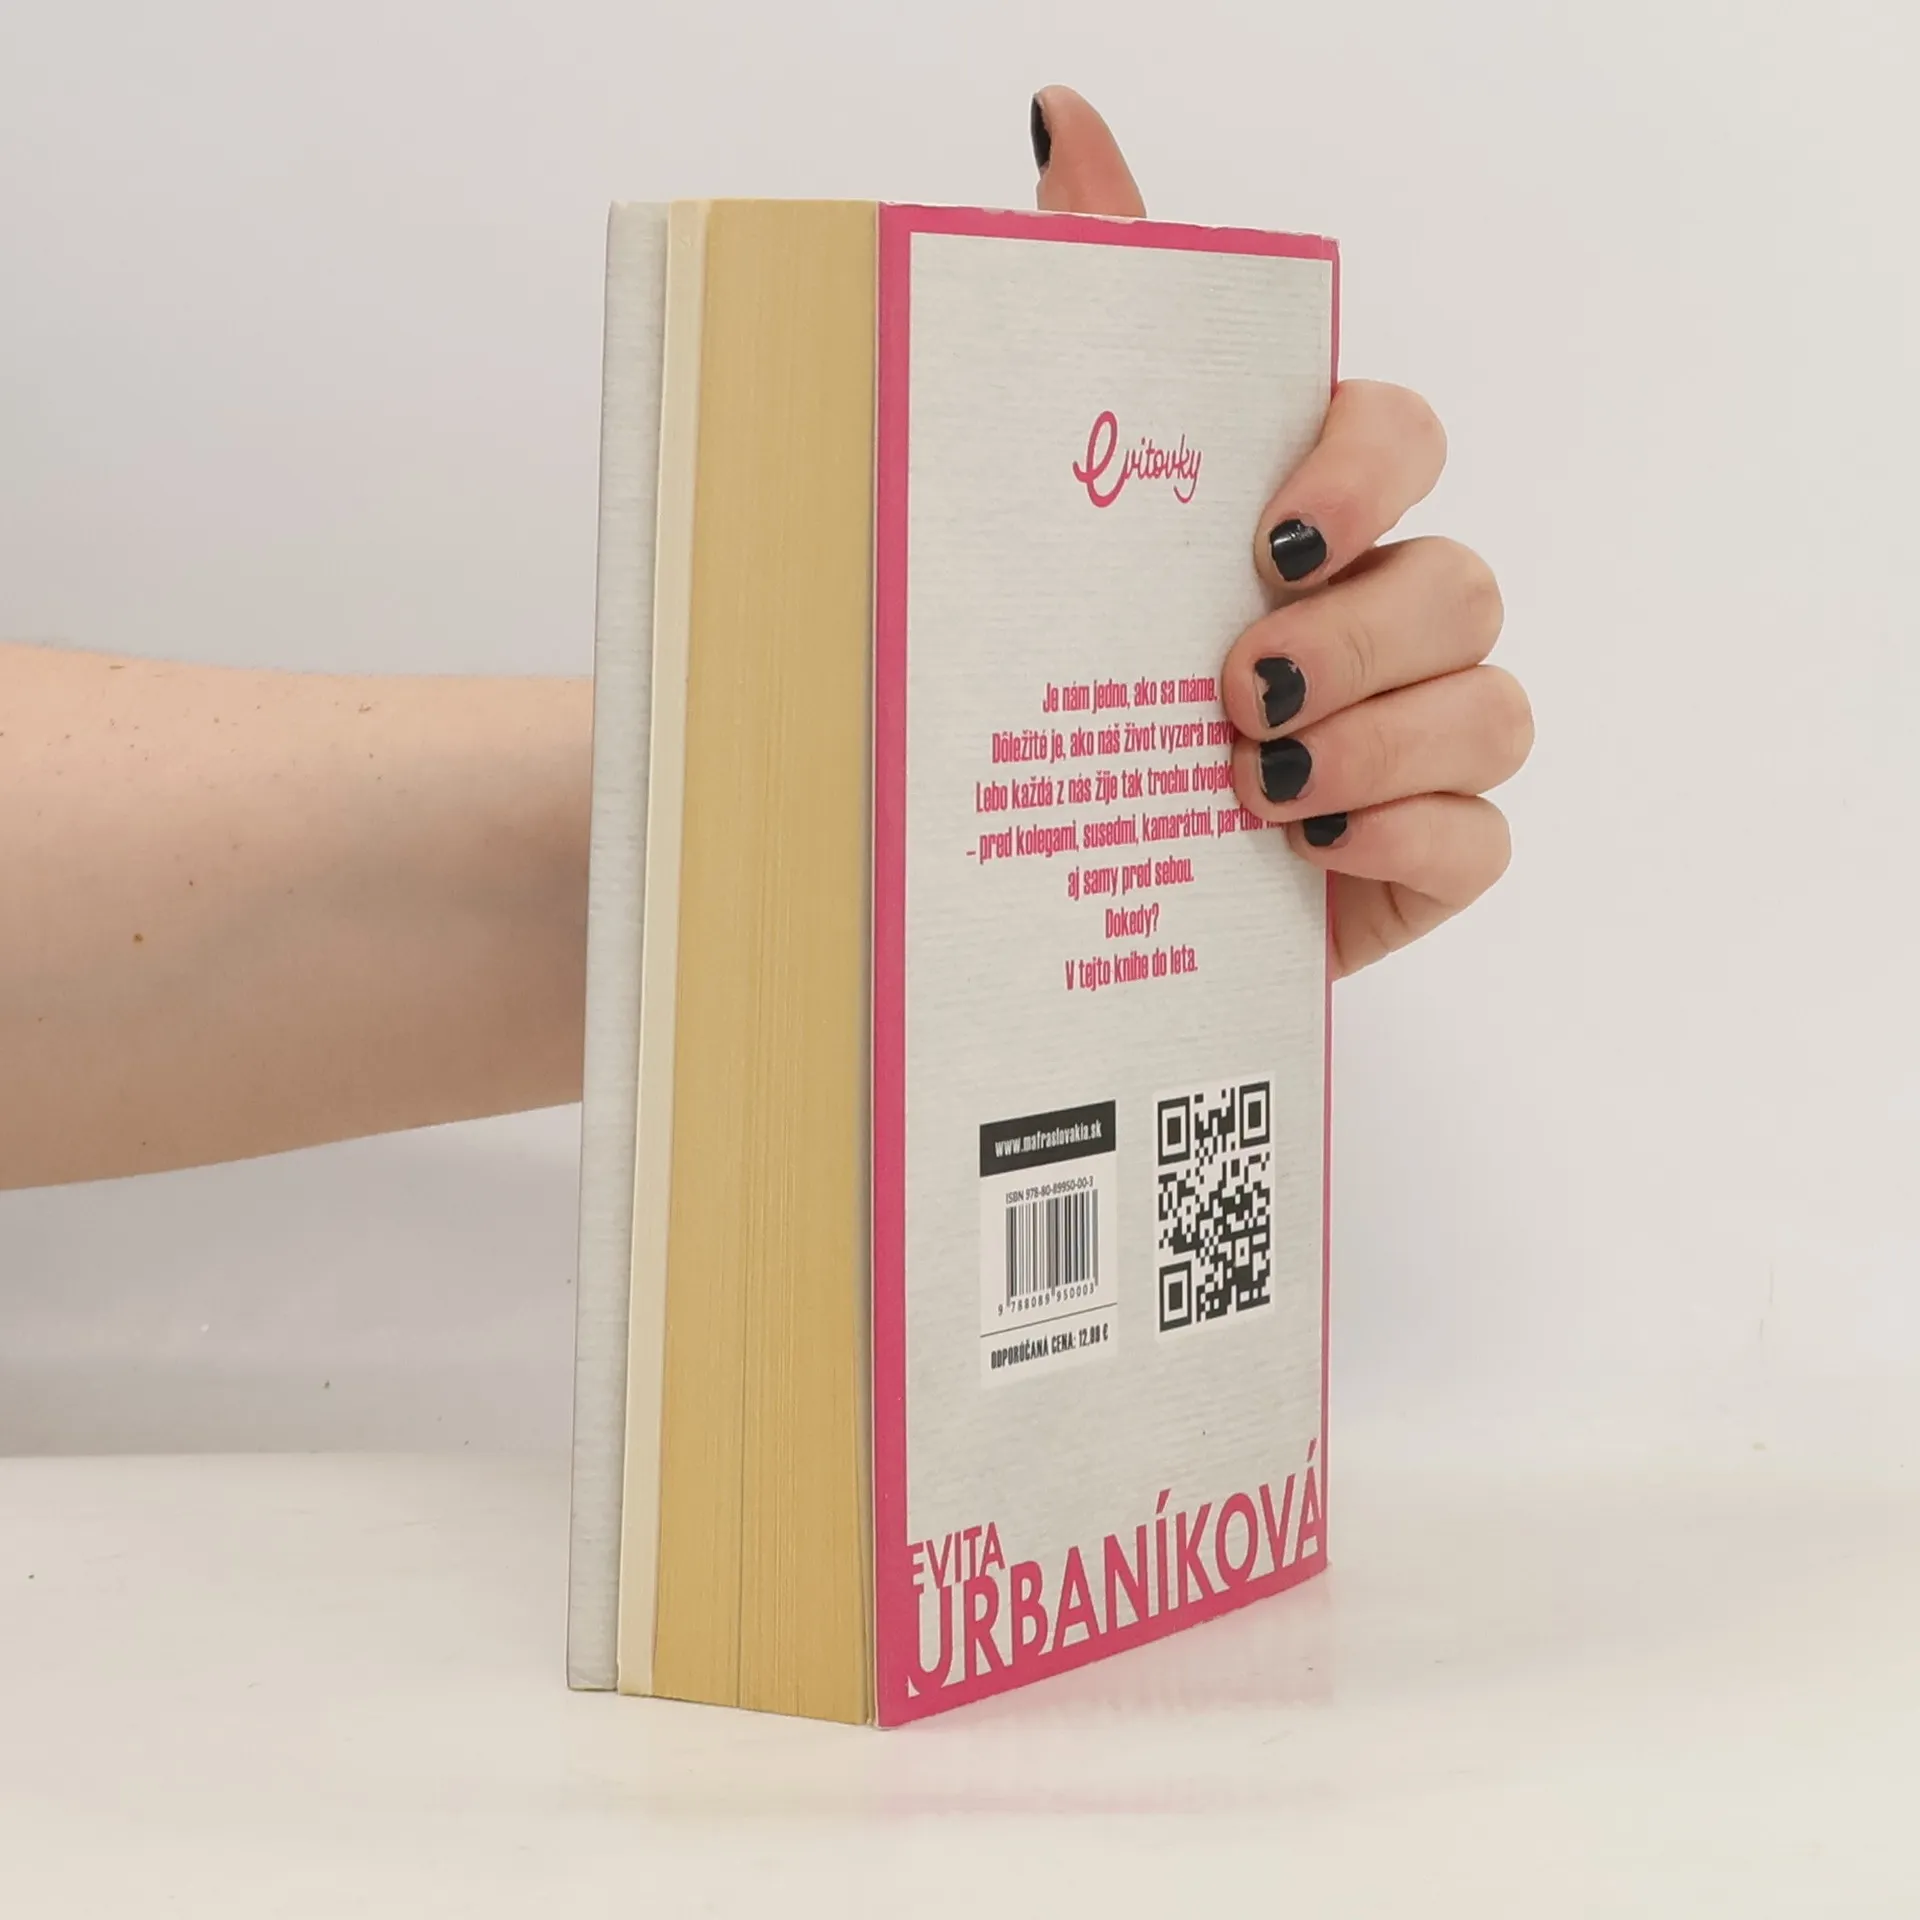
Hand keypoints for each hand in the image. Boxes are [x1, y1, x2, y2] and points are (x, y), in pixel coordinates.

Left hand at [1031, 87, 1531, 976]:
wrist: (1052, 884)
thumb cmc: (1074, 686)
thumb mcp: (1056, 504)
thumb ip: (1091, 306)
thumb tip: (1062, 123)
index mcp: (1300, 524)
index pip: (1400, 437)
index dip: (1363, 473)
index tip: (1270, 538)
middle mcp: (1378, 616)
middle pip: (1463, 580)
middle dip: (1361, 634)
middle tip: (1236, 688)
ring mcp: (1414, 739)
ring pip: (1494, 706)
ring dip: (1380, 740)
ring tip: (1252, 780)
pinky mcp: (1420, 855)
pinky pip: (1482, 837)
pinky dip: (1409, 837)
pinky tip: (1313, 847)